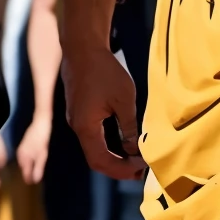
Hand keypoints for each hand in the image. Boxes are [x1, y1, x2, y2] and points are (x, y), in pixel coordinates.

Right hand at [15, 115, 52, 182]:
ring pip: (23, 164)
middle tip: (36, 180)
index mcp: (24, 159)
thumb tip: (35, 181)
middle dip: (28, 175)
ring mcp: (20, 151)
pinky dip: (29, 162)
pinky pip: (24, 159)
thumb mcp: (42, 155)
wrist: (40, 124)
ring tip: (35, 173)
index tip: (35, 185)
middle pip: (23, 170)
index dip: (29, 180)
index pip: (25, 174)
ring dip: (29, 169)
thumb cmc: (42, 139)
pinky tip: (34, 162)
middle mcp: (20, 156)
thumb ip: (38, 168)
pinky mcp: (23, 147)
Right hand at [64, 40, 143, 179]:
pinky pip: (93, 137)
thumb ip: (129, 127)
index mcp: (86, 127)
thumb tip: (135, 150)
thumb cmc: (104, 70)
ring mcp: (77, 120)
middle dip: (118, 168)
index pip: (101, 161)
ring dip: (114, 157)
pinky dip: (109, 145)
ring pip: (94, 149)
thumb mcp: (124, 99)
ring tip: (136, 160)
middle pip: (96, 160)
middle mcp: (78, 128)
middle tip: (141, 171)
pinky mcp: (79, 113)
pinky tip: (124, 143)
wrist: (82, 48)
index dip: (122, 170)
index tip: (142, 169)